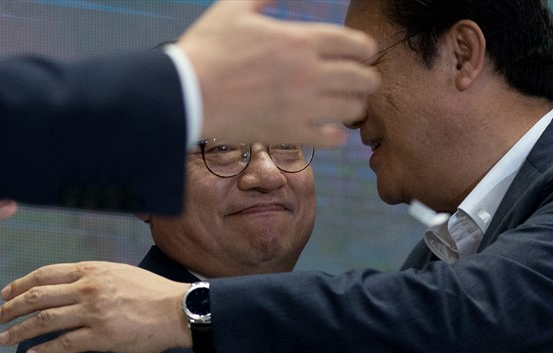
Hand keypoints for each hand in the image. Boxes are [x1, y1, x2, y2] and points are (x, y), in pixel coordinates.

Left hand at [0, 262, 190, 352]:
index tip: (6, 292)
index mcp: (93, 271)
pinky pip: (64, 344)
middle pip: (39, 296)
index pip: (46, 274)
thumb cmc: (153, 291)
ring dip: (20, 330)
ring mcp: (93, 313)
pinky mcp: (101, 336)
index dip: (21, 284)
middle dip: (12, 307)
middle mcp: (88, 289)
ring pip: (45, 320)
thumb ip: (96, 278)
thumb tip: (74, 286)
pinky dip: (44, 351)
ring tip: (6, 339)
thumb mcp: (121, 273)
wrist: (176, 309)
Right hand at [178, 0, 379, 145]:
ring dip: (354, 105)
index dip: (366, 49)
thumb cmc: (208, 49)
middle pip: (362, 78)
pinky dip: (336, 134)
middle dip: (366, 78)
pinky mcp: (291, 133)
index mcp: (300, 40)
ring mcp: (302, 106)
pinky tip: (328, 127)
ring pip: (353, 109)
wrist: (186, 94)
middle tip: (360, 80)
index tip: (365, 53)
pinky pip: (333, 139)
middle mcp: (309, 74)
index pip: (356, 44)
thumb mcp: (235, 7)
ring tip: (346, 104)